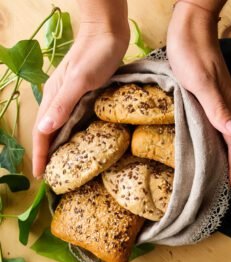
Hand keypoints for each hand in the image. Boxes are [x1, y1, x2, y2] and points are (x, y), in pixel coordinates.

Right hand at [32, 22, 129, 177]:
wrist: (107, 33)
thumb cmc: (95, 55)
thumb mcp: (80, 81)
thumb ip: (63, 104)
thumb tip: (45, 129)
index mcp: (53, 98)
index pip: (41, 132)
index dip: (40, 155)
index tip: (41, 176)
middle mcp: (58, 100)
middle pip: (47, 132)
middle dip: (46, 154)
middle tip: (52, 177)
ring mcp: (69, 98)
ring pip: (59, 127)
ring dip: (58, 147)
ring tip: (63, 165)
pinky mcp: (83, 96)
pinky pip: (71, 121)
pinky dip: (70, 135)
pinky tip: (78, 143)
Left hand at [167, 1, 230, 189]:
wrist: (189, 28)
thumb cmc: (192, 54)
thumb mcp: (202, 83)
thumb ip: (217, 108)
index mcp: (227, 106)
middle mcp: (226, 106)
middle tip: (226, 186)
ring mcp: (218, 101)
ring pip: (224, 134)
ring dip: (223, 154)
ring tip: (218, 172)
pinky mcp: (208, 96)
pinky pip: (215, 125)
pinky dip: (213, 140)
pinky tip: (206, 145)